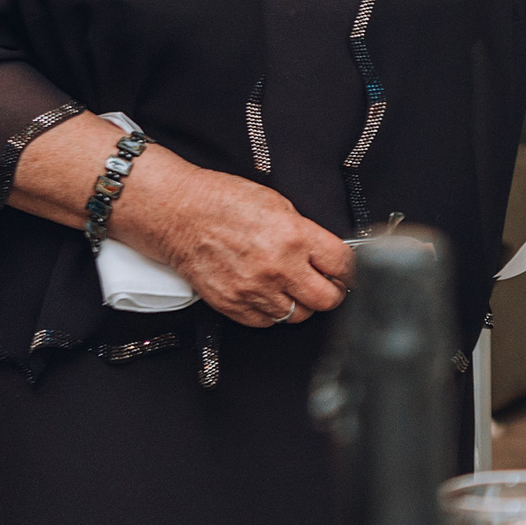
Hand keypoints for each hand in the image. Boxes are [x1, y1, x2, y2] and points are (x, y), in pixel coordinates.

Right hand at [119, 157, 354, 327]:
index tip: (345, 272)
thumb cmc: (222, 202)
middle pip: (326, 299)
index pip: (343, 265)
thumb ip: (306, 233)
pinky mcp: (232, 304)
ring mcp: (254, 289)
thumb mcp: (279, 204)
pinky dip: (271, 312)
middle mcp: (277, 267)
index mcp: (294, 236)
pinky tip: (268, 294)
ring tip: (292, 288)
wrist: (178, 213)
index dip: (348, 270)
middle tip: (326, 285)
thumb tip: (325, 254)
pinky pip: (266, 322)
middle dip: (331, 292)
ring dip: (300, 304)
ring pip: (297, 315)